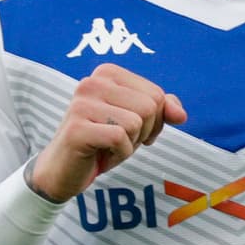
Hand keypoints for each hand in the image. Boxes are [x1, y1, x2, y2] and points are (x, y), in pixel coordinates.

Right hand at [28, 63, 186, 202]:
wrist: (63, 171)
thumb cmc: (102, 143)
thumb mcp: (137, 123)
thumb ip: (162, 110)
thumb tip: (181, 114)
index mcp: (107, 73)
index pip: (156, 95)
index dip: (153, 121)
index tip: (130, 130)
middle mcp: (92, 82)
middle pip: (150, 107)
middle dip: (142, 132)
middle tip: (118, 140)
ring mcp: (82, 103)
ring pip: (136, 122)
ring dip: (129, 144)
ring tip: (107, 146)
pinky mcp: (77, 128)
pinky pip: (120, 139)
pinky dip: (119, 155)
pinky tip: (100, 155)